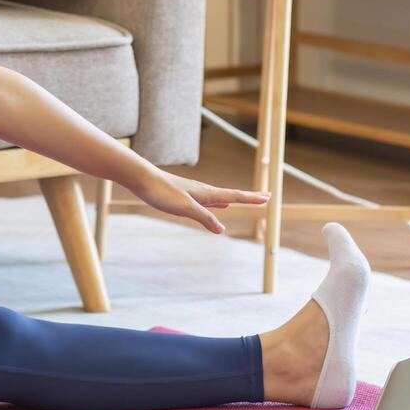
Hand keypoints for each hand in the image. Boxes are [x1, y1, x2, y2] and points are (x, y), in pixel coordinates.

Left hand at [126, 169, 269, 233]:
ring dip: (234, 199)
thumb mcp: (185, 209)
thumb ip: (204, 218)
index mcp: (207, 193)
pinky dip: (218, 203)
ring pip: (220, 197)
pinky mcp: (185, 195)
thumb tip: (222, 230)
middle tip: (265, 196)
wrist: (142, 179)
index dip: (251, 198)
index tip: (267, 197)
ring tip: (244, 200)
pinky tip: (216, 204)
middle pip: (231, 195)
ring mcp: (195, 193)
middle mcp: (203, 191)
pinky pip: (208, 200)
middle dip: (248, 197)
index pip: (234, 196)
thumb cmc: (163, 192)